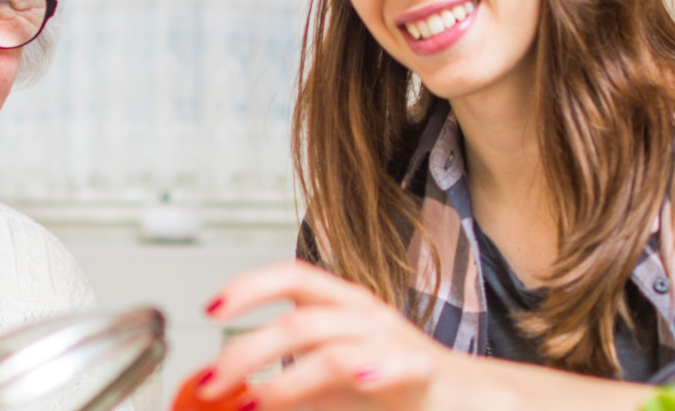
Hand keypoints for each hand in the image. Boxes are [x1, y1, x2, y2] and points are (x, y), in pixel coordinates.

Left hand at [197, 262, 455, 410]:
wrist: (464, 396)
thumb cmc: (395, 383)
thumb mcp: (328, 380)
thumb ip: (285, 385)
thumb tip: (229, 394)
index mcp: (342, 305)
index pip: (292, 277)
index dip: (249, 286)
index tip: (210, 310)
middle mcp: (365, 315)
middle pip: (298, 322)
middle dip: (247, 352)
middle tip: (212, 382)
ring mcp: (394, 342)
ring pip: (333, 349)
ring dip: (288, 380)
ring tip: (256, 398)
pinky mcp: (421, 372)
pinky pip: (397, 367)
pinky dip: (376, 372)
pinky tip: (362, 380)